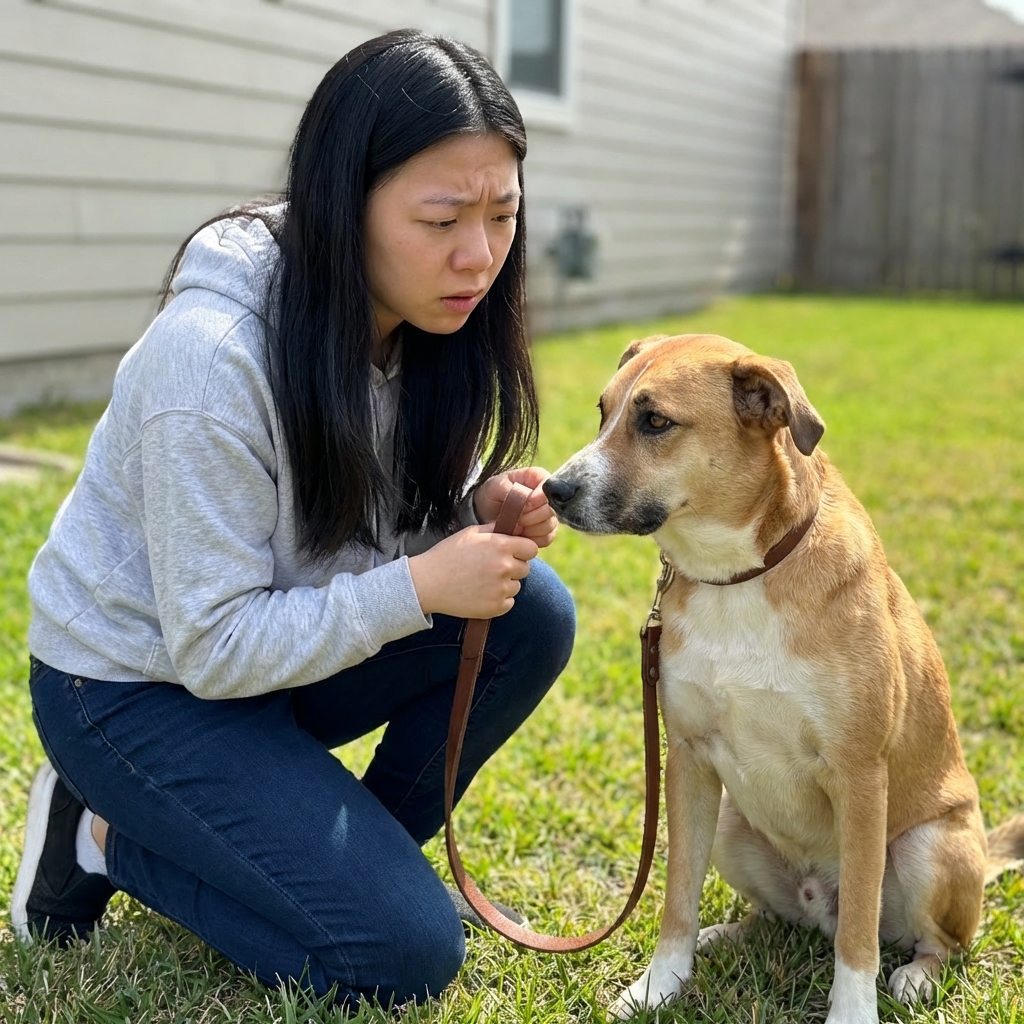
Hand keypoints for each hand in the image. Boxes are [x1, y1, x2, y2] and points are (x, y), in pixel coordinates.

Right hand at [408, 525, 538, 617]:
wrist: (427, 583)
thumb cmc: (447, 555)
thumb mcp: (470, 533)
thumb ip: (495, 529)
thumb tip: (514, 527)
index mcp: (501, 546)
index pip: (531, 549)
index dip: (522, 551)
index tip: (512, 553)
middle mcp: (504, 567)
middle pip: (525, 569)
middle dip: (513, 567)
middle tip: (491, 568)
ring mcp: (501, 589)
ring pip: (516, 586)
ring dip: (505, 584)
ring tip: (482, 581)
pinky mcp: (496, 607)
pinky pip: (508, 603)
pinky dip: (498, 600)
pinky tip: (481, 594)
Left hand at [472, 467, 558, 547]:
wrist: (485, 511)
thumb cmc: (492, 493)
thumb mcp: (497, 486)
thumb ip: (514, 491)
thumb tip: (530, 502)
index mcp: (539, 478)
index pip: (549, 489)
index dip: (537, 499)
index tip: (523, 506)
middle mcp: (548, 496)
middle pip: (551, 510)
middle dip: (530, 517)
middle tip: (514, 518)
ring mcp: (549, 515)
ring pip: (549, 526)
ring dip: (529, 529)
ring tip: (514, 525)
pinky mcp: (546, 532)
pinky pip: (546, 539)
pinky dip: (531, 540)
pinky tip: (519, 534)